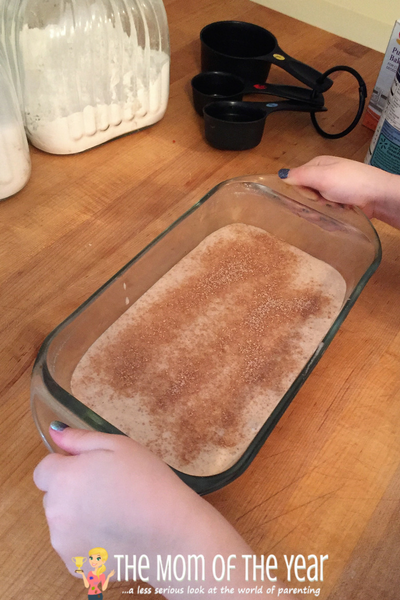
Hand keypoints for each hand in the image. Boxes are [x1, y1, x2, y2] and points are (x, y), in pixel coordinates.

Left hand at [34, 427, 201, 582]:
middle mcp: (55, 513)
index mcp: (63, 479)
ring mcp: (63, 543)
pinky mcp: (76, 566)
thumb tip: (55, 431)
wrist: (172, 532)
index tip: (92, 470)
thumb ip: (80, 439)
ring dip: (79, 517)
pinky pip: (74, 547)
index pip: (43, 470)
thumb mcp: (119, 446)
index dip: (66, 467)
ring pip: (63, 523)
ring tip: (115, 513)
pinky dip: (88, 542)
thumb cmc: (149, 481)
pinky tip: (115, 535)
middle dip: (72, 491)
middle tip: (109, 490)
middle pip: (53, 497)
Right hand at [279, 155, 399, 226]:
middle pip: (305, 193)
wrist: (379, 196)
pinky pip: (327, 211)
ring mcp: (334, 189)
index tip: (313, 195)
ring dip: (323, 209)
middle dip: (313, 202)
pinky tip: (339, 213)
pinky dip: (331, 214)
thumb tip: (281, 174)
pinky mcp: (341, 202)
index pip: (296, 180)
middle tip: (325, 201)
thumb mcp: (323, 177)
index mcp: (318, 165)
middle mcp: (325, 175)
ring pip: (316, 204)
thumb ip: (300, 176)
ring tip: (335, 207)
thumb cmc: (353, 183)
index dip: (301, 191)